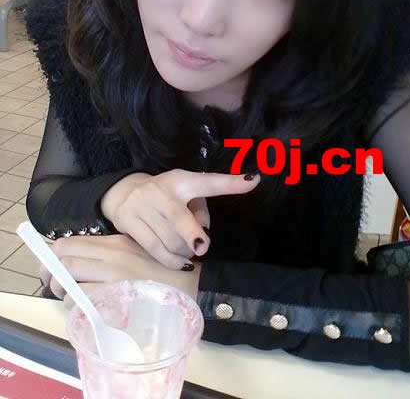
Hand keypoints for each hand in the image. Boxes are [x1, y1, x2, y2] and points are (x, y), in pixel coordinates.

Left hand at [40, 234, 200, 307]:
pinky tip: (86, 310)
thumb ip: (116, 255)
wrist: (195, 283)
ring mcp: (114, 273)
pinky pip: (84, 298)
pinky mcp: (118, 292)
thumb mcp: (140, 252)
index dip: (54, 257)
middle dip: (52, 275)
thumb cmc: (170, 269)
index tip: (52, 269)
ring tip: (72, 300)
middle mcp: (111, 253)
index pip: (71, 243)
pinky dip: (77, 305)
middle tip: (56, 287)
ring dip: (64, 292)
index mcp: (116, 241)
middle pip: (65, 258)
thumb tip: (88, 266)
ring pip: (69, 278)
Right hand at [101, 169, 259, 269]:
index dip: (230, 183)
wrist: (122, 193)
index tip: (252, 181)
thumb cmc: (165, 196)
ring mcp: (143, 206)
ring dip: (183, 251)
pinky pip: (153, 248)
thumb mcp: (183, 193)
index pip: (208, 182)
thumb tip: (203, 233)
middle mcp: (161, 191)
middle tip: (202, 246)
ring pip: (168, 239)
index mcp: (182, 180)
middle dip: (192, 234)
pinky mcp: (129, 222)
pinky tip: (181, 263)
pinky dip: (170, 260)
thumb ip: (198, 209)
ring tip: (189, 251)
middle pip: (179, 217)